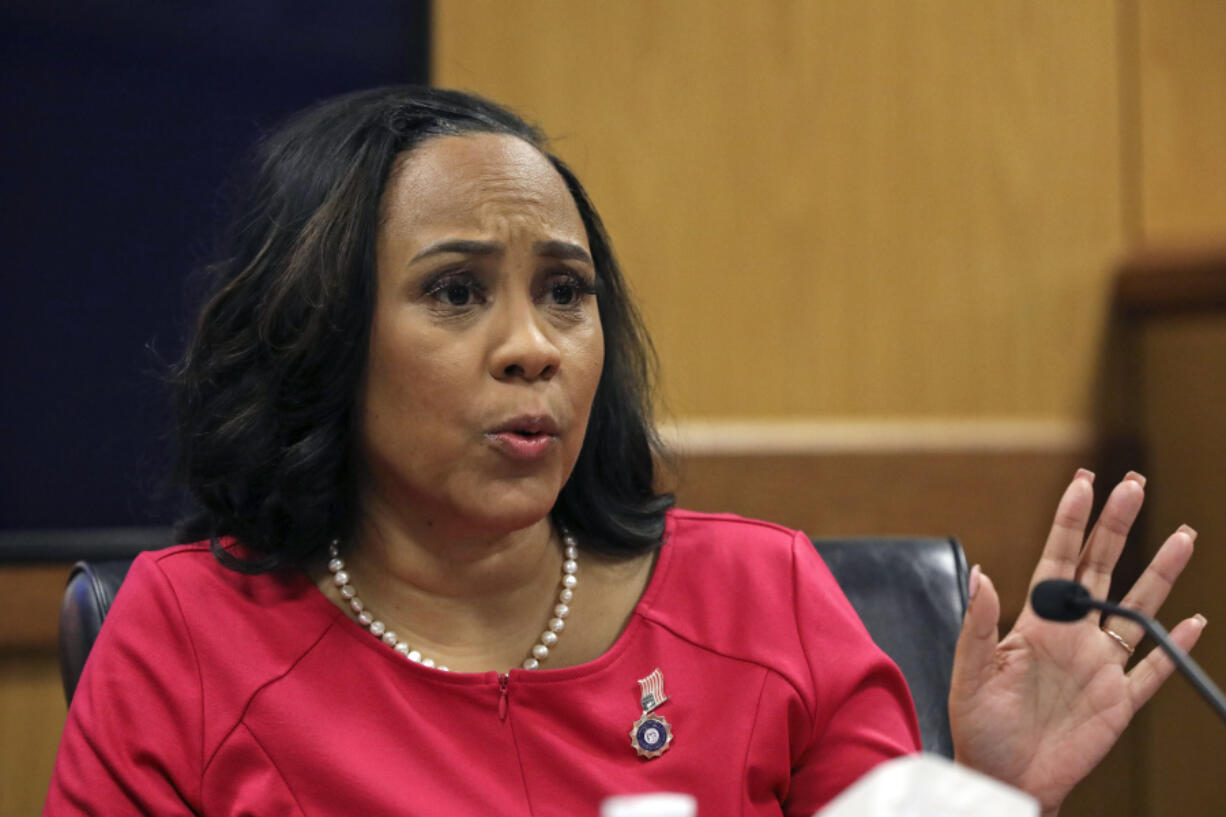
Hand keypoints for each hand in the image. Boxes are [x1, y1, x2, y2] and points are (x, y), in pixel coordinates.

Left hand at [947, 470, 1205, 816]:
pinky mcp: (1119, 701)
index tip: (1084, 483)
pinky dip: (1174, 645)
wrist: (1002, 775)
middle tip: (1134, 486)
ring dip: (1159, 573)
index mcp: (1036, 621)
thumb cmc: (978, 725)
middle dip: (1117, 527)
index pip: (1058, 560)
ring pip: (1137, 609)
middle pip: (1102, 569)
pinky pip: (1153, 669)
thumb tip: (981, 574)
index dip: (1071, 522)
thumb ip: (978, 624)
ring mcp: (1099, 665)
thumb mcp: (970, 673)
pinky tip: (1192, 619)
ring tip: (1181, 535)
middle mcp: (1072, 635)